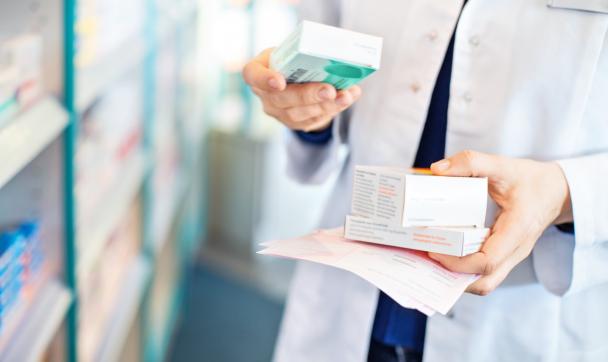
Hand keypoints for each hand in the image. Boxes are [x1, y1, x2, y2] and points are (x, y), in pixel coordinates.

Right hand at [242, 48, 361, 131]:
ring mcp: (279, 112)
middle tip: (329, 90)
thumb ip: (304, 52)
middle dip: (308, 95)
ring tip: (345, 96)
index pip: (252, 75)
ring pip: (301, 113)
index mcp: (258, 70)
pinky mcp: (296, 123)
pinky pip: (314, 120)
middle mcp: (264, 95)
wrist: (295, 81)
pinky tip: (347, 99)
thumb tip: (336, 55)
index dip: (264, 79)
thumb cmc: (292, 60)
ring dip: (326, 105)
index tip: (279, 82)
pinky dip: (334, 108)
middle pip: (282, 98)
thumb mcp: (291, 51)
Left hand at [428, 151, 572, 295]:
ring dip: (457, 276)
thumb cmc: (531, 180)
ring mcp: (511, 256)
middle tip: (427, 257)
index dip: (457, 262)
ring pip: (484, 281)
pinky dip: (464, 270)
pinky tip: (445, 254)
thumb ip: (471, 163)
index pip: (487, 261)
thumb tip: (437, 170)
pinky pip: (484, 272)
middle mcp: (515, 250)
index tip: (434, 249)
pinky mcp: (505, 255)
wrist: (557, 191)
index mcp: (517, 230)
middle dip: (453, 277)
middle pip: (485, 282)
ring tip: (431, 259)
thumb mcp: (502, 165)